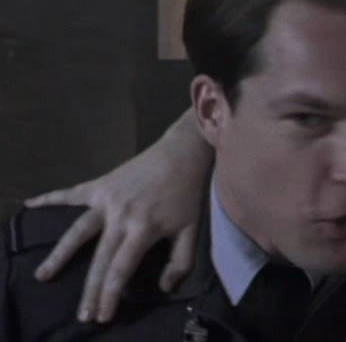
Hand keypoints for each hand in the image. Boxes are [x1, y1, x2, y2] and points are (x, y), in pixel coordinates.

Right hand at [25, 110, 211, 323]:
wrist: (180, 154)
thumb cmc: (187, 194)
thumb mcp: (191, 229)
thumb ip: (180, 261)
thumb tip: (164, 287)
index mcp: (143, 229)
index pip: (121, 268)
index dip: (110, 294)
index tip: (101, 315)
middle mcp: (120, 216)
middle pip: (99, 259)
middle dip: (90, 290)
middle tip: (81, 315)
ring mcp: (106, 199)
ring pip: (77, 232)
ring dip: (60, 255)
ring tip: (44, 276)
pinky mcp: (100, 185)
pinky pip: (71, 194)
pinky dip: (49, 199)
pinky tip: (28, 205)